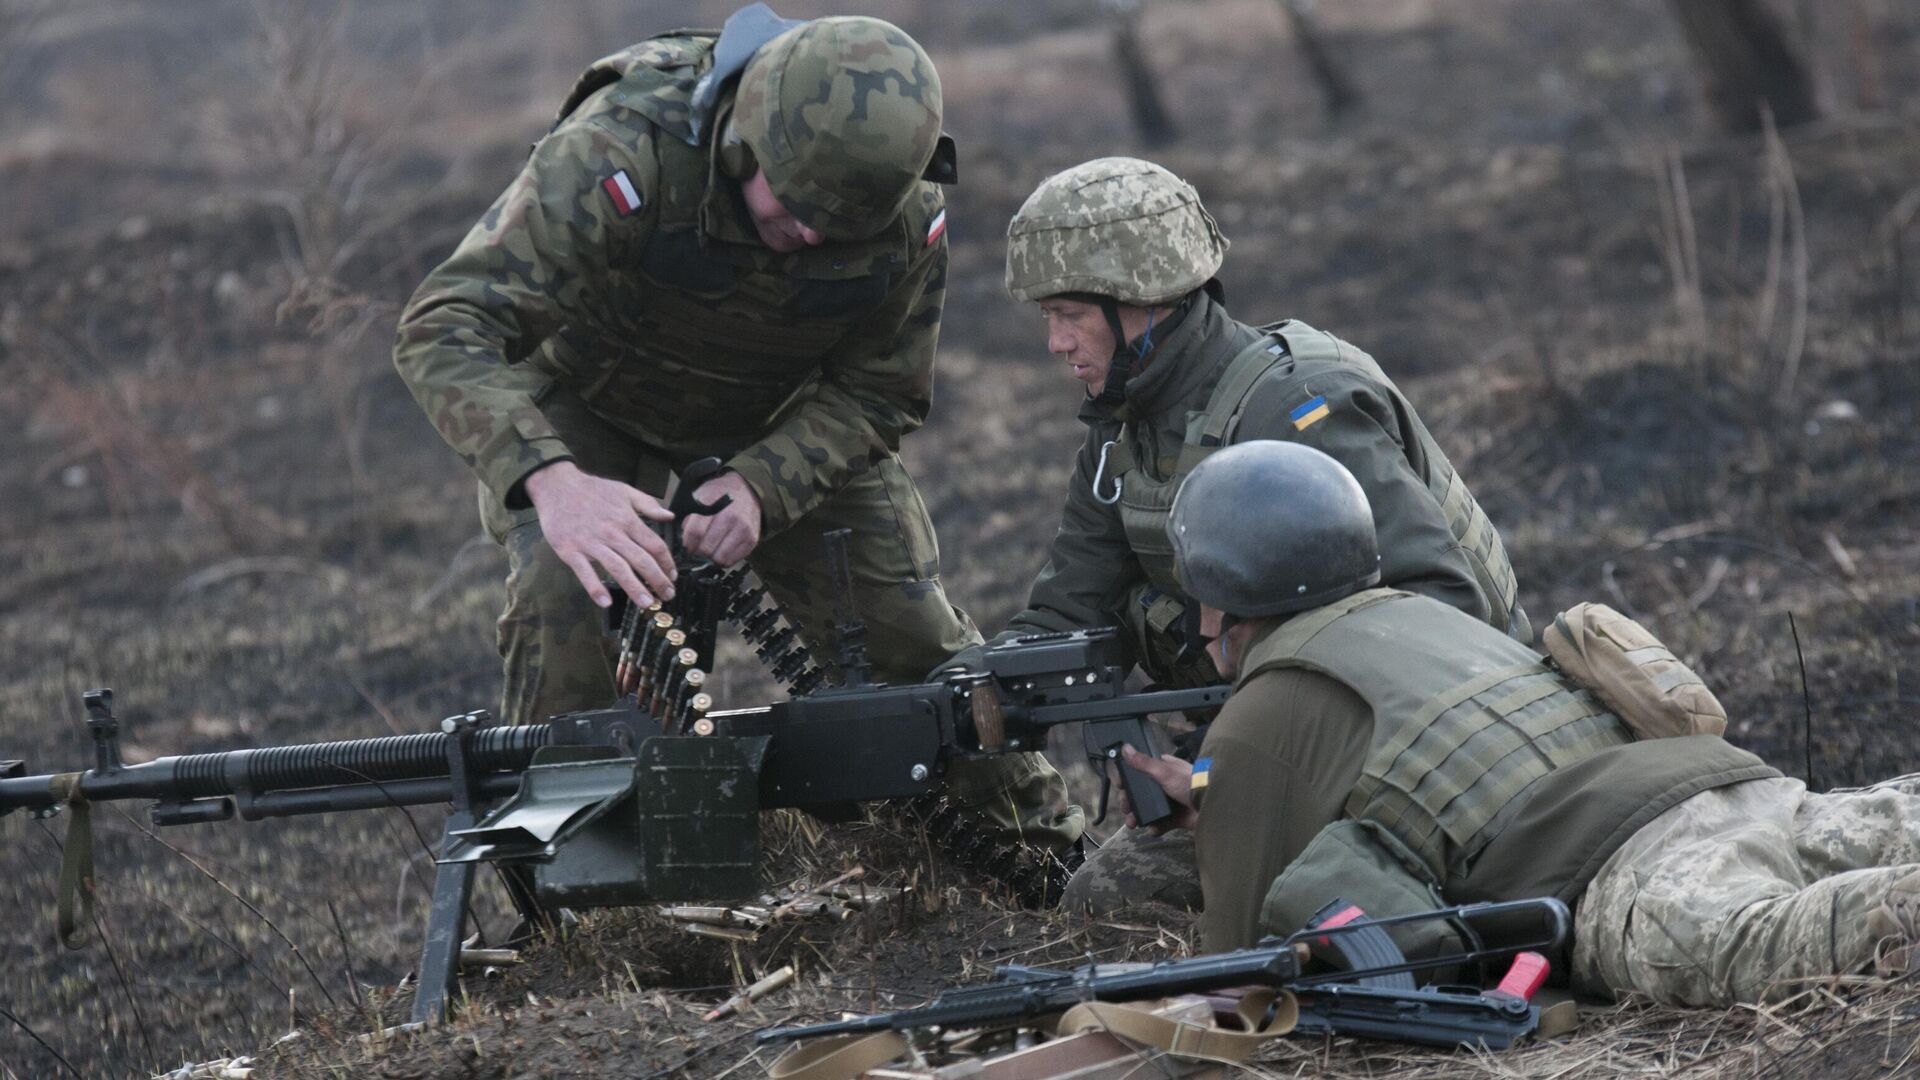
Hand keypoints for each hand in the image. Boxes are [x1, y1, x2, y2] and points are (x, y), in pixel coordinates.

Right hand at [524, 461, 676, 608]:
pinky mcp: (570, 551)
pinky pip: (585, 572)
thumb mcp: (624, 490)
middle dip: (657, 580)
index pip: (654, 545)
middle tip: (667, 596)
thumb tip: (670, 516)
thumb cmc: (592, 489)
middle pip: (641, 560)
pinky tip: (605, 602)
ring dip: (634, 588)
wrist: (556, 486)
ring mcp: (591, 543)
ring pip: (618, 569)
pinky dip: (595, 588)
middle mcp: (613, 533)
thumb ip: (648, 504)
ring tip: (646, 603)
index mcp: (627, 520)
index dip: (667, 562)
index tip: (672, 575)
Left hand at [679, 470, 762, 566]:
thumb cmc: (719, 495)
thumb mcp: (699, 497)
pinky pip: (732, 561)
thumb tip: (683, 543)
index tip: (686, 548)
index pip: (695, 533)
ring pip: (720, 558)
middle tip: (696, 551)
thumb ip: (688, 518)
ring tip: (709, 551)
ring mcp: (743, 530)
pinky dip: (724, 559)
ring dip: (711, 558)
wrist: (745, 490)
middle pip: (707, 548)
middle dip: (698, 553)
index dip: (687, 545)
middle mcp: (730, 517)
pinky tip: (721, 550)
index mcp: (713, 505)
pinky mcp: (751, 540)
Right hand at [1113, 744, 1200, 833]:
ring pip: (1148, 810)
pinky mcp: (1176, 818)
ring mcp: (1170, 802)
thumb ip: (1144, 762)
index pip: (1139, 773)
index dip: (1128, 781)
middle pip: (1141, 794)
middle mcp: (1165, 785)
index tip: (1120, 787)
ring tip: (1132, 824)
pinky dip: (1155, 827)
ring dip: (1138, 817)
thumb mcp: (1164, 771)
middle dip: (1130, 803)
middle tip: (1125, 810)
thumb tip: (1125, 747)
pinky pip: (1161, 823)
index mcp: (1163, 770)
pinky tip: (1152, 829)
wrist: (1211, 804)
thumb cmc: (1189, 783)